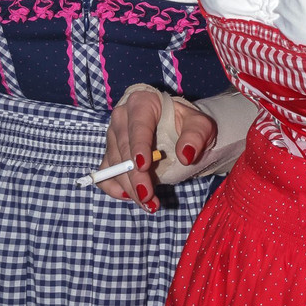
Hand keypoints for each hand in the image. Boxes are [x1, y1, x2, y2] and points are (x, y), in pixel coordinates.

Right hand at [97, 88, 215, 209]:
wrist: (178, 128)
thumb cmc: (187, 123)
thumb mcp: (200, 124)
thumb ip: (196, 135)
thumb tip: (186, 155)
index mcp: (142, 102)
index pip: (138, 125)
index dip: (139, 146)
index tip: (144, 166)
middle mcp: (122, 117)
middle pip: (123, 149)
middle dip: (135, 177)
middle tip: (148, 197)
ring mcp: (113, 136)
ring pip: (114, 165)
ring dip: (129, 187)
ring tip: (148, 203)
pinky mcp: (109, 153)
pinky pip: (105, 174)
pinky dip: (114, 187)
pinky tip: (129, 196)